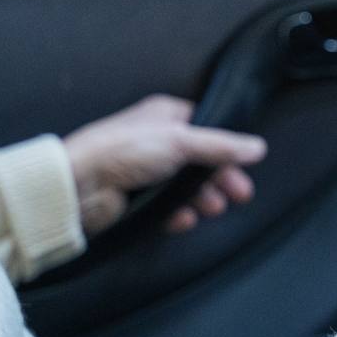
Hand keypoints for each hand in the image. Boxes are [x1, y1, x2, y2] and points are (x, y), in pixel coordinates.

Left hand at [62, 95, 267, 236]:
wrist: (78, 186)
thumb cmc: (126, 150)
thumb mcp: (181, 140)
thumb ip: (222, 146)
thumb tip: (259, 147)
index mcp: (165, 116)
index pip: (206, 129)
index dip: (227, 147)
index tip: (246, 164)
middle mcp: (156, 141)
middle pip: (200, 161)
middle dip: (220, 178)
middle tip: (241, 194)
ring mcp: (145, 171)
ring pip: (184, 186)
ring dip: (202, 198)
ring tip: (215, 209)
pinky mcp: (136, 199)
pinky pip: (165, 207)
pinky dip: (178, 214)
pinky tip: (186, 219)